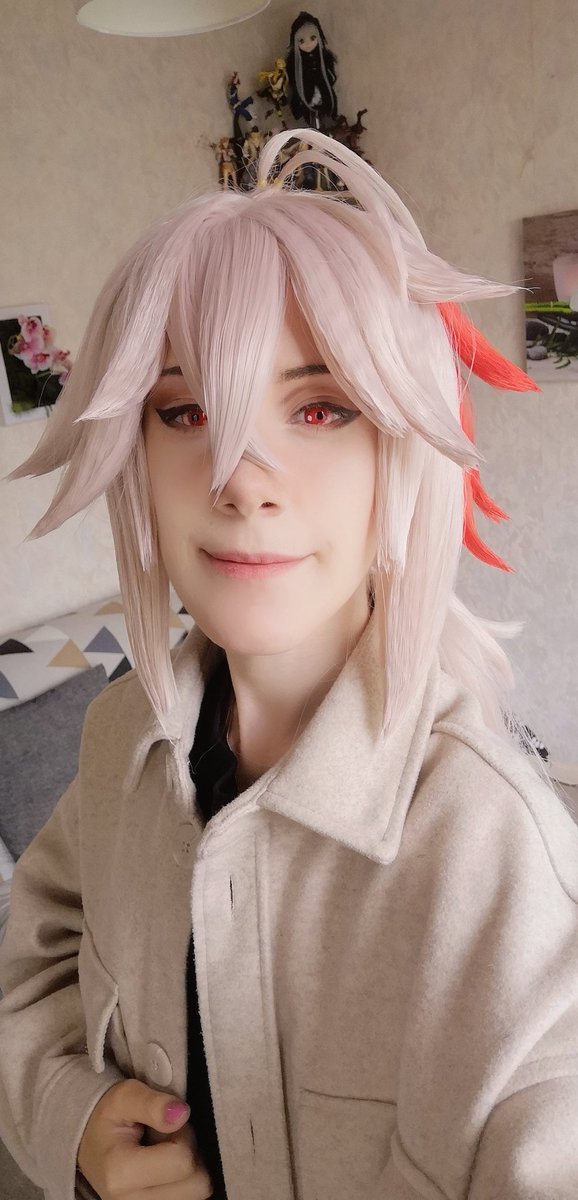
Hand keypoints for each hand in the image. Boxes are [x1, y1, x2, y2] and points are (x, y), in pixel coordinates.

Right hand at [77, 1078, 212, 1197]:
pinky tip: (167, 1170)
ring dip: (189, 1170)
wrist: (88, 1143)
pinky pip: (190, 1199)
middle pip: (197, 1184)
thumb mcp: (125, 1096)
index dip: (183, 1135)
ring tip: (165, 1154)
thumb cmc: (109, 1117)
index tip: (166, 1125)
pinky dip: (185, 1183)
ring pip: (198, 1194)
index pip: (183, 1161)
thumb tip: (181, 1114)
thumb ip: (153, 1103)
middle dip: (190, 1154)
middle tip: (167, 1140)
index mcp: (120, 1174)